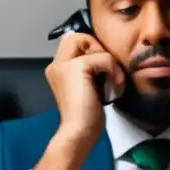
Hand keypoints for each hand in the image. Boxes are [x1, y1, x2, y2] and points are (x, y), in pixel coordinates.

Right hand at [33, 32, 124, 169]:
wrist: (79, 132)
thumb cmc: (86, 118)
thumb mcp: (87, 88)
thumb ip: (90, 71)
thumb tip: (106, 58)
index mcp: (56, 69)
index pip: (73, 42)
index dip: (91, 50)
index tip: (102, 72)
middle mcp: (56, 64)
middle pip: (79, 37)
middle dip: (98, 50)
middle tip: (106, 73)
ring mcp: (64, 64)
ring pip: (92, 43)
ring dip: (108, 62)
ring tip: (111, 82)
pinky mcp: (77, 66)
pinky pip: (104, 57)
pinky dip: (114, 71)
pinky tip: (113, 88)